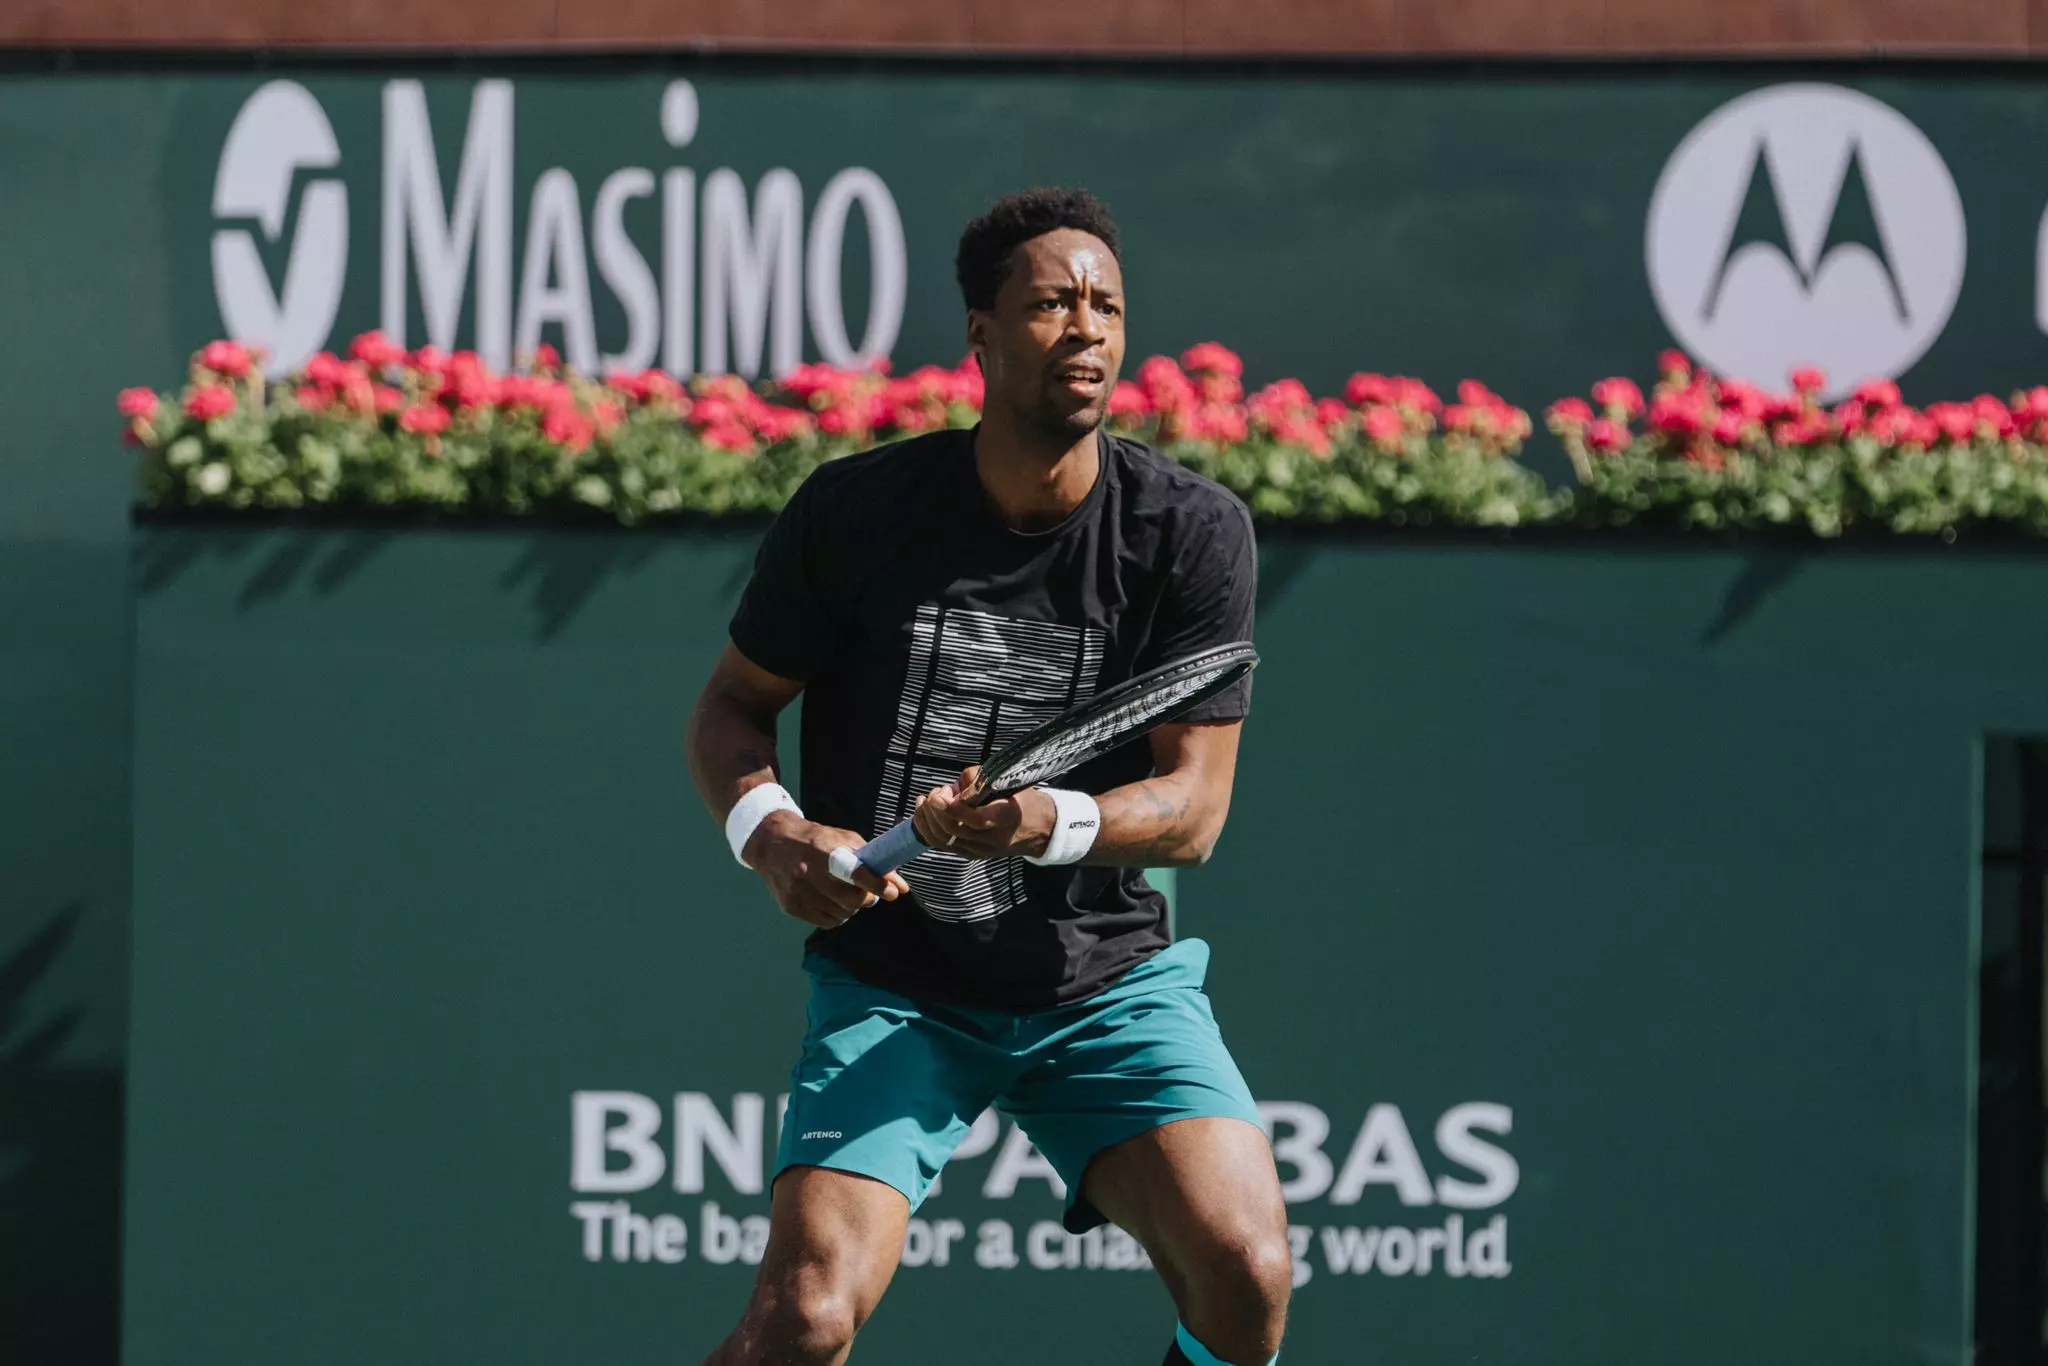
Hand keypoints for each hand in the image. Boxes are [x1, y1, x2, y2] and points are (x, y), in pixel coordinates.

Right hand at [743, 811, 909, 928]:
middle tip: (868, 893)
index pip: (853, 871)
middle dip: (866, 899)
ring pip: (841, 914)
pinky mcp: (790, 907)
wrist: (772, 844)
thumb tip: (901, 887)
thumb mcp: (843, 839)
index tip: (893, 892)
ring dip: (852, 908)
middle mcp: (808, 872)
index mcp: (823, 850)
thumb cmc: (816, 840)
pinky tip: (833, 902)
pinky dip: (837, 916)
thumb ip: (872, 861)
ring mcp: (797, 892)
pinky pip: (827, 922)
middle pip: (850, 899)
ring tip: (846, 894)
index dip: (875, 884)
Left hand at [911, 767, 1056, 860]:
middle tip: (934, 794)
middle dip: (935, 812)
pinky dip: (929, 831)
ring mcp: (981, 851)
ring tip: (924, 802)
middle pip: (954, 831)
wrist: (1041, 830)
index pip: (974, 819)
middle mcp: (992, 839)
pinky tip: (924, 815)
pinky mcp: (973, 855)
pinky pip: (945, 846)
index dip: (951, 808)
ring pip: (945, 842)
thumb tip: (953, 787)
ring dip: (928, 821)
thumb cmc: (1025, 800)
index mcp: (1006, 818)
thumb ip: (979, 779)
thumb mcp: (1009, 781)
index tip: (936, 795)